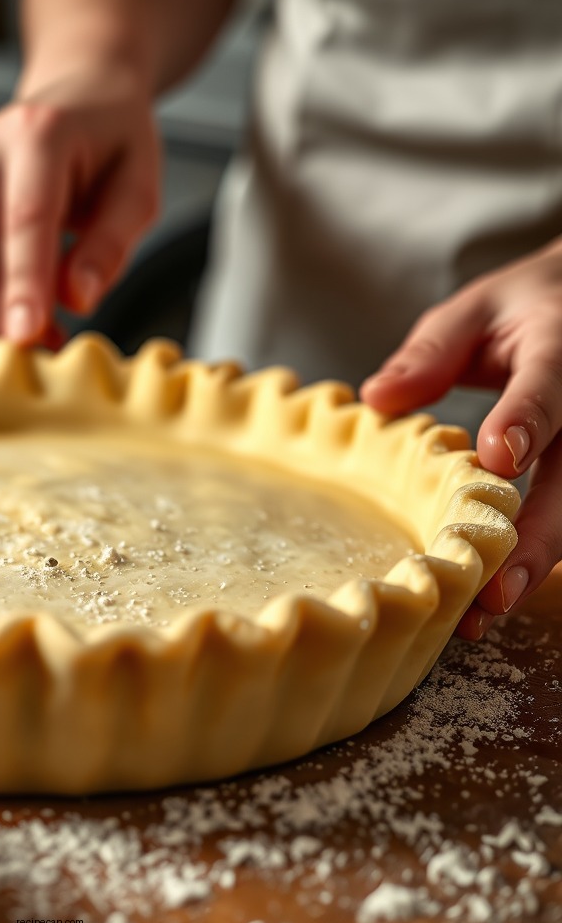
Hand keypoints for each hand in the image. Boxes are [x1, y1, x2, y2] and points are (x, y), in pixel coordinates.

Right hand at [0, 68, 161, 343]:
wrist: (79, 96)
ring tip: (43, 325)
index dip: (23, 284)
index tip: (25, 335)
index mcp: (40, 134)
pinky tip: (18, 299)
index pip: (25, 219)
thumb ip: (110, 245)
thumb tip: (77, 297)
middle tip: (39, 346)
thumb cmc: (114, 143)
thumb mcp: (140, 189)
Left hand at [360, 237, 561, 638]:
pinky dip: (532, 557)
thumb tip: (378, 397)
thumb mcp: (473, 309)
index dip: (527, 419)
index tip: (501, 457)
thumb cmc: (521, 310)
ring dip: (534, 563)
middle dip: (537, 537)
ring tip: (485, 613)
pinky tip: (494, 596)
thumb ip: (431, 351)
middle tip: (494, 591)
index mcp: (561, 348)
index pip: (550, 385)